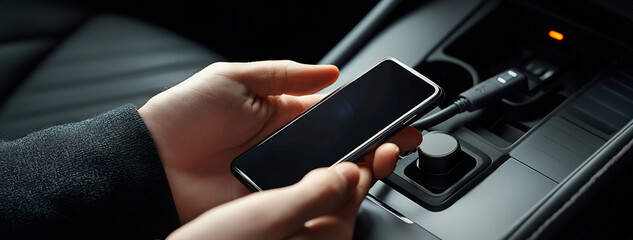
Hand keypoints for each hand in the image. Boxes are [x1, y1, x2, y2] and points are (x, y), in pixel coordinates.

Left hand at [138, 61, 421, 225]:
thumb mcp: (233, 78)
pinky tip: (347, 182)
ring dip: (360, 167)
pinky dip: (329, 193)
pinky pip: (307, 199)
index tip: (395, 113)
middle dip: (376, 142)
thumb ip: (284, 74)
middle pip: (343, 146)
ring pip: (331, 174)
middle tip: (400, 140)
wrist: (151, 161)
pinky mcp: (272, 203)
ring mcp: (282, 176)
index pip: (337, 113)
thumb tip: (331, 72)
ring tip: (382, 157)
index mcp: (284, 114)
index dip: (367, 113)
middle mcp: (289, 147)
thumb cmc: (184, 114)